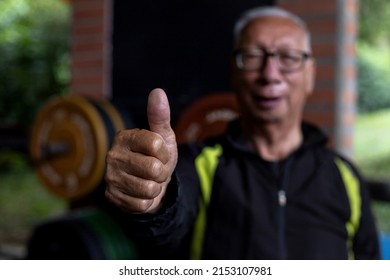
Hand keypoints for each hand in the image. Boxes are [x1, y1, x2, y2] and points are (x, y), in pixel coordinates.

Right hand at [105, 88, 177, 213]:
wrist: (150, 184)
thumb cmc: (156, 157)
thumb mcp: (163, 137)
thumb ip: (160, 116)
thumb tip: (158, 91)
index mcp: (124, 137)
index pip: (156, 144)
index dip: (164, 153)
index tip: (159, 154)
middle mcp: (112, 155)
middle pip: (153, 168)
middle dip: (161, 173)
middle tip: (155, 171)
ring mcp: (110, 177)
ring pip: (148, 188)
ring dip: (155, 188)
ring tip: (148, 182)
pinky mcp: (111, 197)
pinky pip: (141, 204)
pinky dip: (147, 202)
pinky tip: (140, 194)